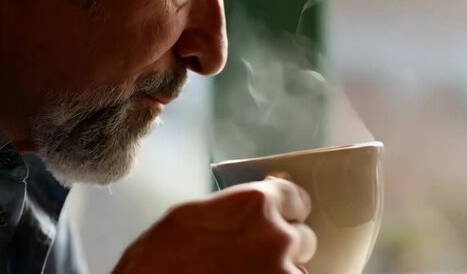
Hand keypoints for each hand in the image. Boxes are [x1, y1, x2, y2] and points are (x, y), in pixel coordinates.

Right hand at [112, 177, 316, 273]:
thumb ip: (234, 209)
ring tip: (245, 271)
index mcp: (256, 203)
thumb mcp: (197, 213)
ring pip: (298, 269)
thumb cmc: (162, 255)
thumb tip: (247, 214)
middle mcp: (276, 235)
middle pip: (303, 237)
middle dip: (284, 245)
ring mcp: (280, 271)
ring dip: (279, 269)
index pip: (297, 199)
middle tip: (256, 254)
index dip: (289, 210)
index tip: (287, 216)